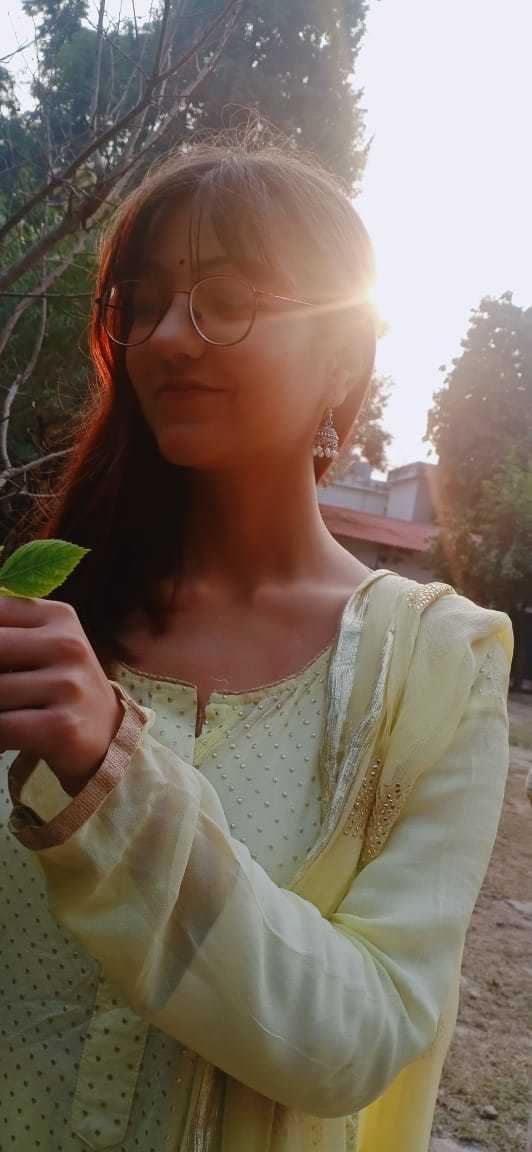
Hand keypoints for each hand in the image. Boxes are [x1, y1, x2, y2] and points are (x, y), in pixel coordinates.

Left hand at [0, 595, 123, 795]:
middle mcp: (68, 645)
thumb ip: (7, 634)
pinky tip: (1, 736)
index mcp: (58, 617)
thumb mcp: (43, 646)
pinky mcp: (61, 726)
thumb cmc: (60, 688)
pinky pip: (2, 727)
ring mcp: (68, 686)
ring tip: (4, 712)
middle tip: (0, 687)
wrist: (106, 736)